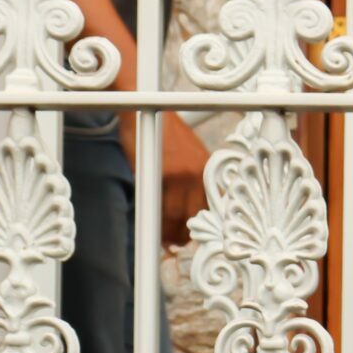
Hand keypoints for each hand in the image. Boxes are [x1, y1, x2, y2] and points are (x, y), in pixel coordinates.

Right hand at [118, 111, 211, 246]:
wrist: (144, 106)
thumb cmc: (164, 133)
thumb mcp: (190, 155)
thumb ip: (194, 180)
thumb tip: (192, 210)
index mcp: (207, 172)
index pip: (208, 209)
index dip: (201, 228)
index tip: (195, 241)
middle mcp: (198, 175)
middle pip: (193, 216)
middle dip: (185, 235)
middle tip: (176, 246)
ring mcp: (180, 176)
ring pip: (176, 215)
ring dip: (169, 232)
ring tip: (164, 242)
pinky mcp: (162, 174)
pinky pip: (159, 205)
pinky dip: (156, 220)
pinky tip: (154, 228)